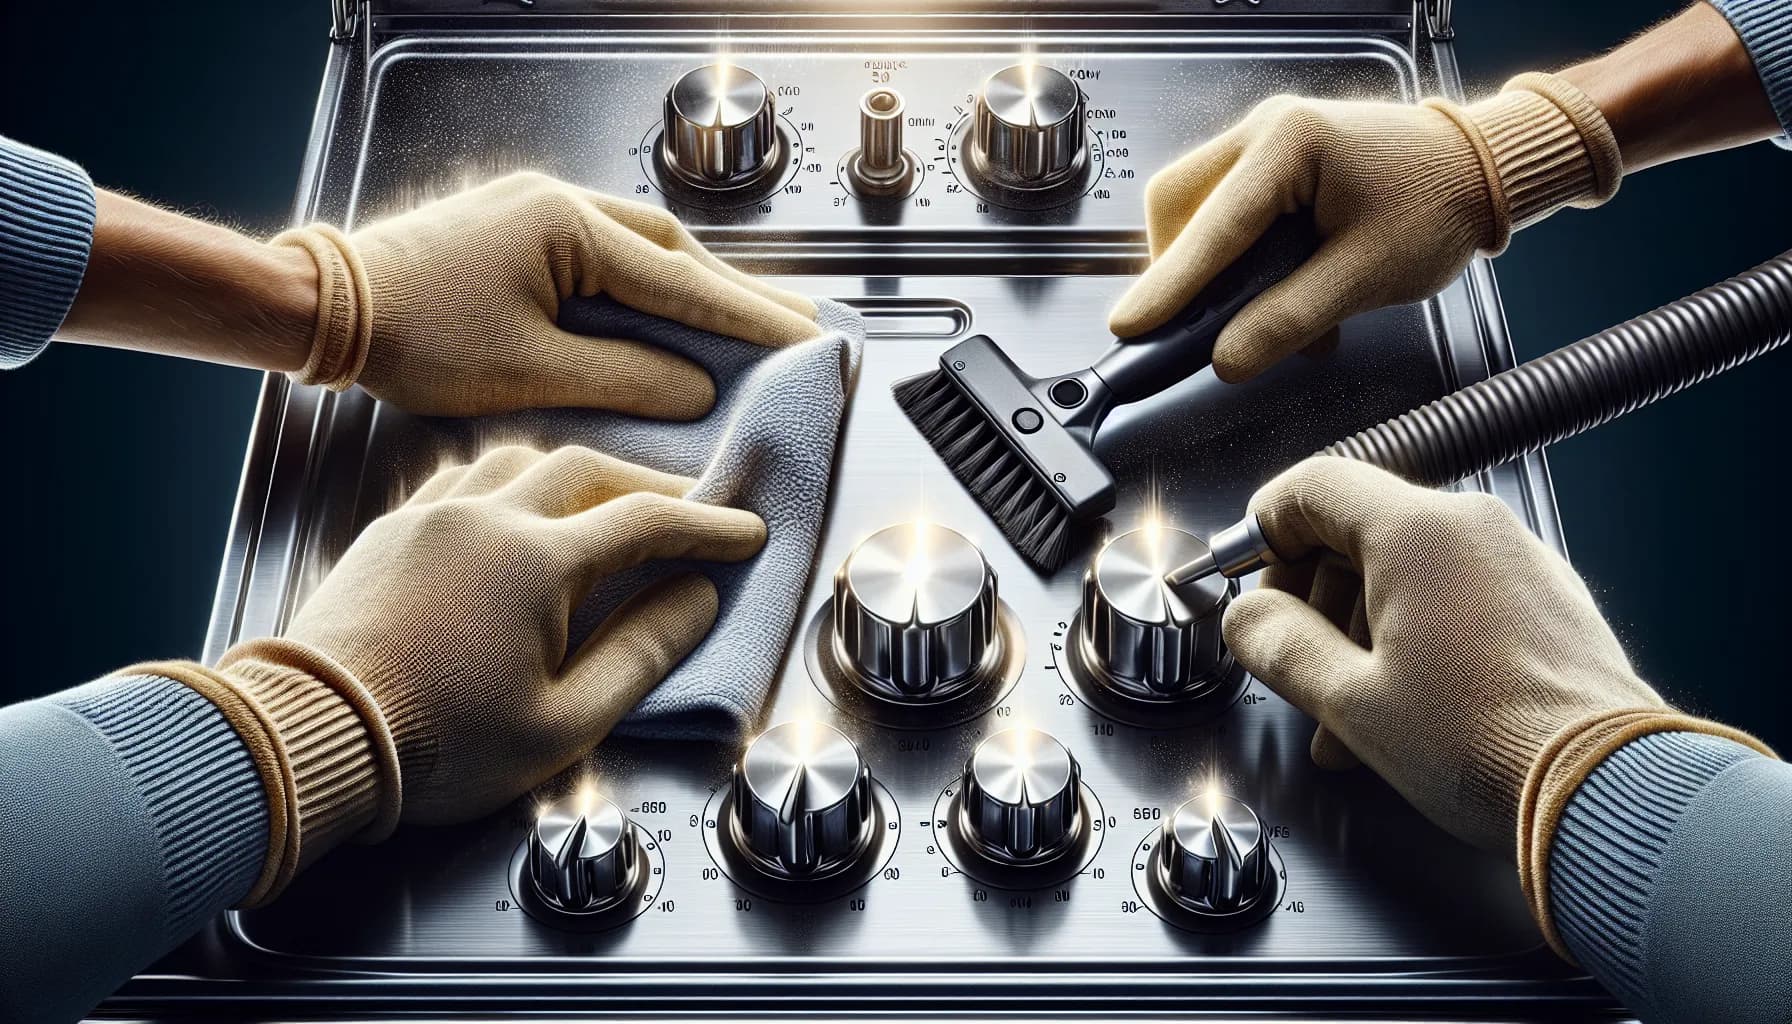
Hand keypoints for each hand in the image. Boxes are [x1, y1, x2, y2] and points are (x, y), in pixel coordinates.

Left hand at [274, 171, 820, 415]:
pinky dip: (648, 285)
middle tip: (794, 324)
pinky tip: (667, 311)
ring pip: (640, 249)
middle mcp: (558, 206)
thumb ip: (626, 377)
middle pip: (673, 249)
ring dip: (694, 285)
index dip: (747, 317)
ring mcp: (535, 213)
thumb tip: (696, 389)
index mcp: (568, 228)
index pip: (682, 280)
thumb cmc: (416, 337)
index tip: (802, 338)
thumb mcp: (531, 371)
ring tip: (746, 320)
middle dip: (735, 292)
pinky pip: (605, 255)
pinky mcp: (515, 233)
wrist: (327, 308)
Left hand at [276, 444, 764, 820]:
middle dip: (647, 483)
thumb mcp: (566, 722)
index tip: (743, 531)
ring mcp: (433, 518)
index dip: (706, 524)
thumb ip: (643, 651)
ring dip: (575, 470)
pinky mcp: (392, 530)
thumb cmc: (437, 745)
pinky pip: (464, 475)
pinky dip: (510, 478)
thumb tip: (695, 598)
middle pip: (588, 469)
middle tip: (683, 509)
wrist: (313, 736)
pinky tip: (516, 502)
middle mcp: (487, 519)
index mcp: (539, 562)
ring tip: (604, 497)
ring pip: (521, 458)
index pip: (647, 521)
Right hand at [1108, 74, 1619, 382]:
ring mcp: (1263, 145)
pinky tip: (1271, 296)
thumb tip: (1226, 360)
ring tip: (1249, 317)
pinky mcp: (1270, 167)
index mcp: (1289, 144)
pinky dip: (1233, 264)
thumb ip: (1289, 320)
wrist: (1478, 171)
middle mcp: (1264, 132)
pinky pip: (1223, 216)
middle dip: (1179, 273)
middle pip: (1179, 207)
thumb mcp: (1365, 277)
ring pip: (1194, 213)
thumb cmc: (1436, 205)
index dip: (1168, 286)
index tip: (1129, 328)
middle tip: (1191, 330)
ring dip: (1208, 272)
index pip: (1212, 228)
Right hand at [1219, 457, 1667, 853]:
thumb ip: (1278, 644)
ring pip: (1405, 572)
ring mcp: (1518, 562)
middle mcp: (1474, 529)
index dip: (1263, 528)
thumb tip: (1248, 617)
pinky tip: (1402, 708)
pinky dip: (1413, 638)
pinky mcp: (1545, 601)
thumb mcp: (1349, 700)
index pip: (1312, 486)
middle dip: (1311, 599)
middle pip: (1357, 532)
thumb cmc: (1490, 745)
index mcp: (1418, 532)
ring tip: (1348, 713)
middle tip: (1292, 657)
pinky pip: (1455, 598)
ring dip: (1359, 630)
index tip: (1246, 572)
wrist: (1604, 790)